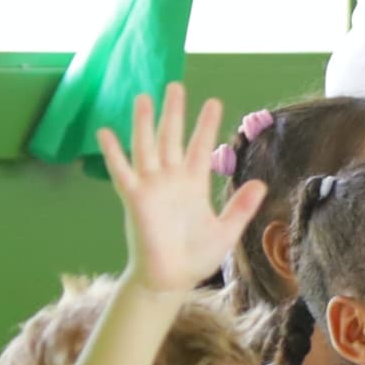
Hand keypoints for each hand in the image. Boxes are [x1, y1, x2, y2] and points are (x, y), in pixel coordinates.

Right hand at [103, 83, 263, 298]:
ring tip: (143, 97)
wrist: (171, 278)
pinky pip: (121, 171)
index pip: (199, 147)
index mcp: (193, 185)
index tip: (213, 101)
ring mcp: (151, 187)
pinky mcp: (135, 199)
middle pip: (172, 138)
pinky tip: (105, 131)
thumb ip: (241, 207)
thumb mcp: (226, 230)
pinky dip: (112, 152)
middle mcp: (171, 180)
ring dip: (144, 122)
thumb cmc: (196, 256)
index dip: (205, 125)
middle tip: (176, 85)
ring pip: (147, 146)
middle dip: (174, 113)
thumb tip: (260, 183)